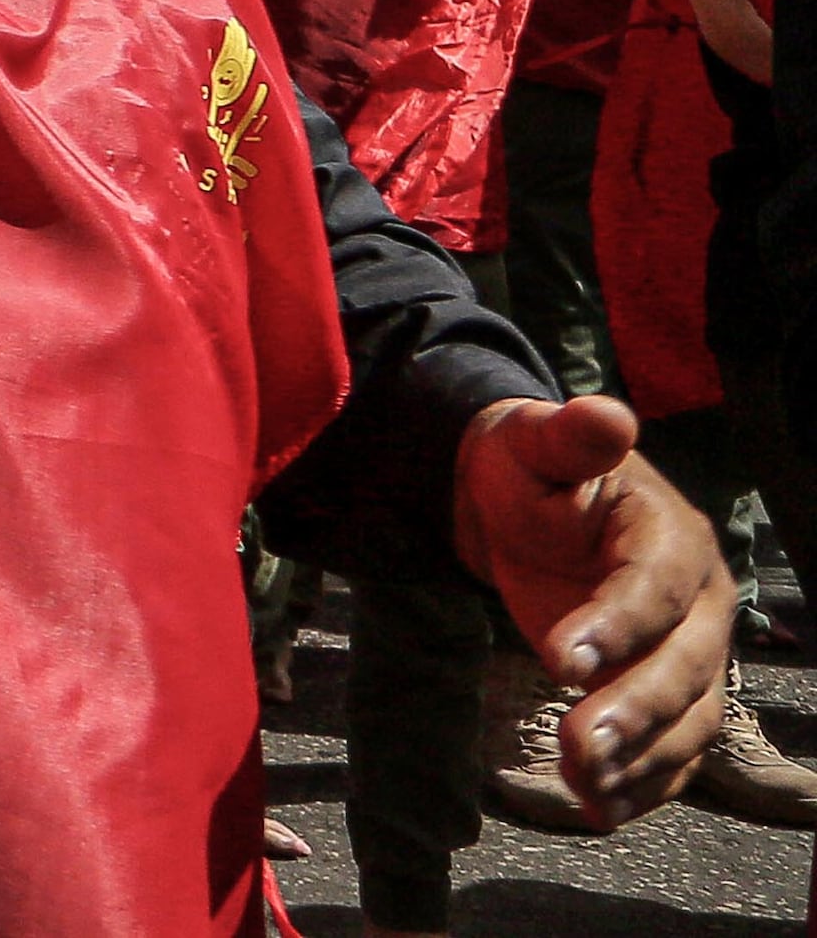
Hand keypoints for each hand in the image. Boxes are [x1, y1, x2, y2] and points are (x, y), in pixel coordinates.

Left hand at [454, 393, 731, 821]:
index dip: (616, 626)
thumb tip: (607, 413)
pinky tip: (600, 810)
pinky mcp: (663, 693)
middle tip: (576, 746)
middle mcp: (700, 605)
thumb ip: (570, 435)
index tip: (560, 660)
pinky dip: (641, 785)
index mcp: (673, 539)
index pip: (655, 590)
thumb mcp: (535, 441)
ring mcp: (689, 654)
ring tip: (584, 788)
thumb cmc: (530, 468)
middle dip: (632, 711)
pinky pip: (669, 750)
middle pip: (684, 668)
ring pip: (685, 722)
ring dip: (639, 762)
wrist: (524, 503)